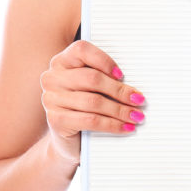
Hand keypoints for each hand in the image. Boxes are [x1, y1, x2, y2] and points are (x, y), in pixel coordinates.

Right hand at [40, 40, 147, 165]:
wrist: (67, 139)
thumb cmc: (84, 107)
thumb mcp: (91, 88)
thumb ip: (104, 78)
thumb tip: (132, 85)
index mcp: (62, 61)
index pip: (82, 50)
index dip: (104, 60)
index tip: (122, 75)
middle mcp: (53, 78)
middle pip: (92, 78)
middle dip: (119, 90)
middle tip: (138, 99)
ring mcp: (51, 99)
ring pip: (94, 101)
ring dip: (120, 110)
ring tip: (136, 116)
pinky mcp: (56, 120)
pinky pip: (90, 120)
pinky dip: (112, 124)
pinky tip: (125, 127)